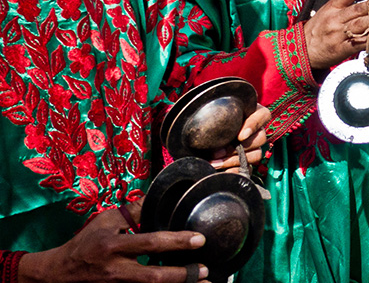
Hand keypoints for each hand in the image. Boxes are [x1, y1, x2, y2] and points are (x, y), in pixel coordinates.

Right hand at [18, 202, 208, 282]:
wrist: (60, 273)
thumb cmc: (86, 242)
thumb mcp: (106, 221)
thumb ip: (134, 211)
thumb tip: (158, 196)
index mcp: (114, 245)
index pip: (150, 243)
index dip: (176, 242)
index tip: (199, 240)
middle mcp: (117, 269)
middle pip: (154, 276)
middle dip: (183, 274)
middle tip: (206, 269)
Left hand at [208, 103, 270, 169]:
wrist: (202, 138)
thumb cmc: (210, 118)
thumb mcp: (213, 108)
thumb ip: (212, 105)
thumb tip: (195, 103)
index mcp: (253, 112)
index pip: (264, 115)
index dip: (254, 125)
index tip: (240, 135)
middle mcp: (257, 130)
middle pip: (261, 138)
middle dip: (239, 148)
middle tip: (218, 152)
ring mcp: (254, 147)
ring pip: (257, 155)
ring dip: (234, 160)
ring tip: (215, 162)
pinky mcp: (248, 162)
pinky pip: (249, 169)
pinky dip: (236, 171)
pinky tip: (223, 172)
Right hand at [304, 0, 368, 70]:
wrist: (303, 49)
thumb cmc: (319, 28)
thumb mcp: (327, 11)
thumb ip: (345, 5)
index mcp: (332, 6)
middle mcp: (335, 19)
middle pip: (358, 9)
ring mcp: (338, 34)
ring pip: (360, 25)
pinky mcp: (341, 49)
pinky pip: (358, 44)